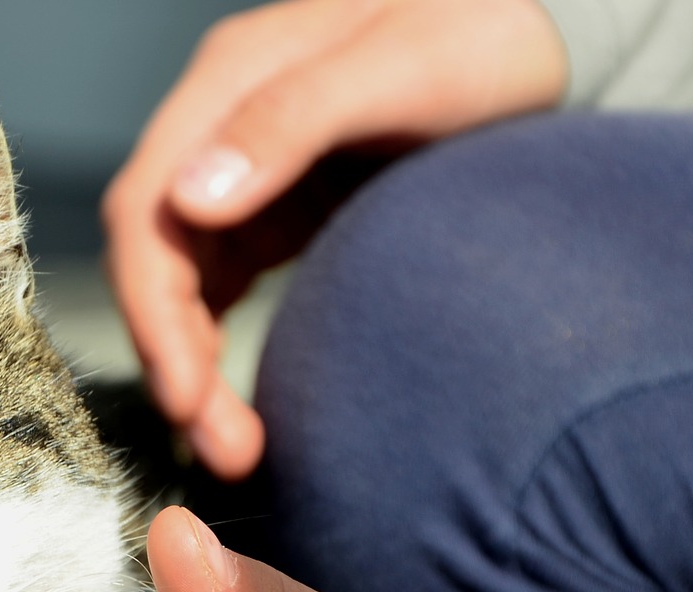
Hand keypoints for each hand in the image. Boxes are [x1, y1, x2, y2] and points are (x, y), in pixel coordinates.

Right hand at [103, 0, 567, 477]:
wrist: (545, 34)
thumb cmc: (482, 33)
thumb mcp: (401, 67)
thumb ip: (291, 121)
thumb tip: (193, 201)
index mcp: (231, 81)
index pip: (148, 208)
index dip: (153, 310)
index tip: (185, 396)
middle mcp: (222, 126)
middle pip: (158, 258)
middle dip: (174, 358)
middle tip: (223, 449)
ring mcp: (247, 171)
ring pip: (184, 284)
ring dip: (193, 368)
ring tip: (236, 448)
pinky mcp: (277, 209)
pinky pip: (221, 289)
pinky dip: (217, 348)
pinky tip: (240, 405)